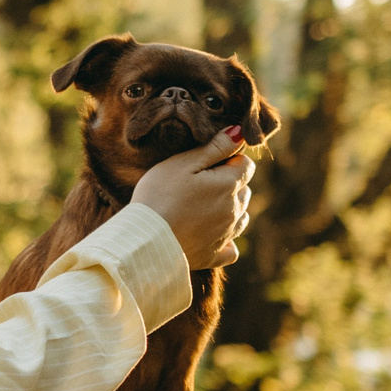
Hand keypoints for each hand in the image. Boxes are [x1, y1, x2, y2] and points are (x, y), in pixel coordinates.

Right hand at [132, 128, 254, 269]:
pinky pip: (231, 248)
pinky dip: (226, 241)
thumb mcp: (183, 163)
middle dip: (230, 183)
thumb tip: (239, 133)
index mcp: (228, 185)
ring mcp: (226, 235)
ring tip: (203, 206)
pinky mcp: (213, 256)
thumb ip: (214, 147)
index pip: (246, 165)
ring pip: (241, 217)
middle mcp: (234, 211)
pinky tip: (212, 236)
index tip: (208, 161)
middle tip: (201, 182)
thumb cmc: (160, 195)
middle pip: (244, 190)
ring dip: (230, 208)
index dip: (230, 159)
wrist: (145, 239)